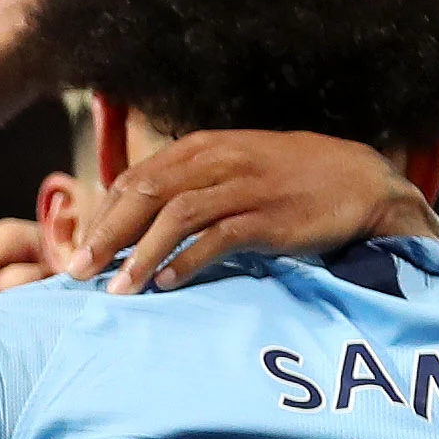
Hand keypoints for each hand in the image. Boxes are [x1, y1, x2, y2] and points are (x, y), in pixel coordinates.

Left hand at [77, 131, 438, 294]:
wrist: (360, 180)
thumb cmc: (290, 179)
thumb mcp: (234, 168)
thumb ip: (190, 185)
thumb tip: (137, 220)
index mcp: (203, 148)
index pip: (136, 178)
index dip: (102, 216)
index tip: (80, 251)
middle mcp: (219, 161)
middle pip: (145, 193)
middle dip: (107, 236)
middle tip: (78, 274)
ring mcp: (245, 187)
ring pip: (176, 215)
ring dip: (141, 254)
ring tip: (119, 290)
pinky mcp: (270, 217)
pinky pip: (219, 237)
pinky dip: (189, 261)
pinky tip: (169, 284)